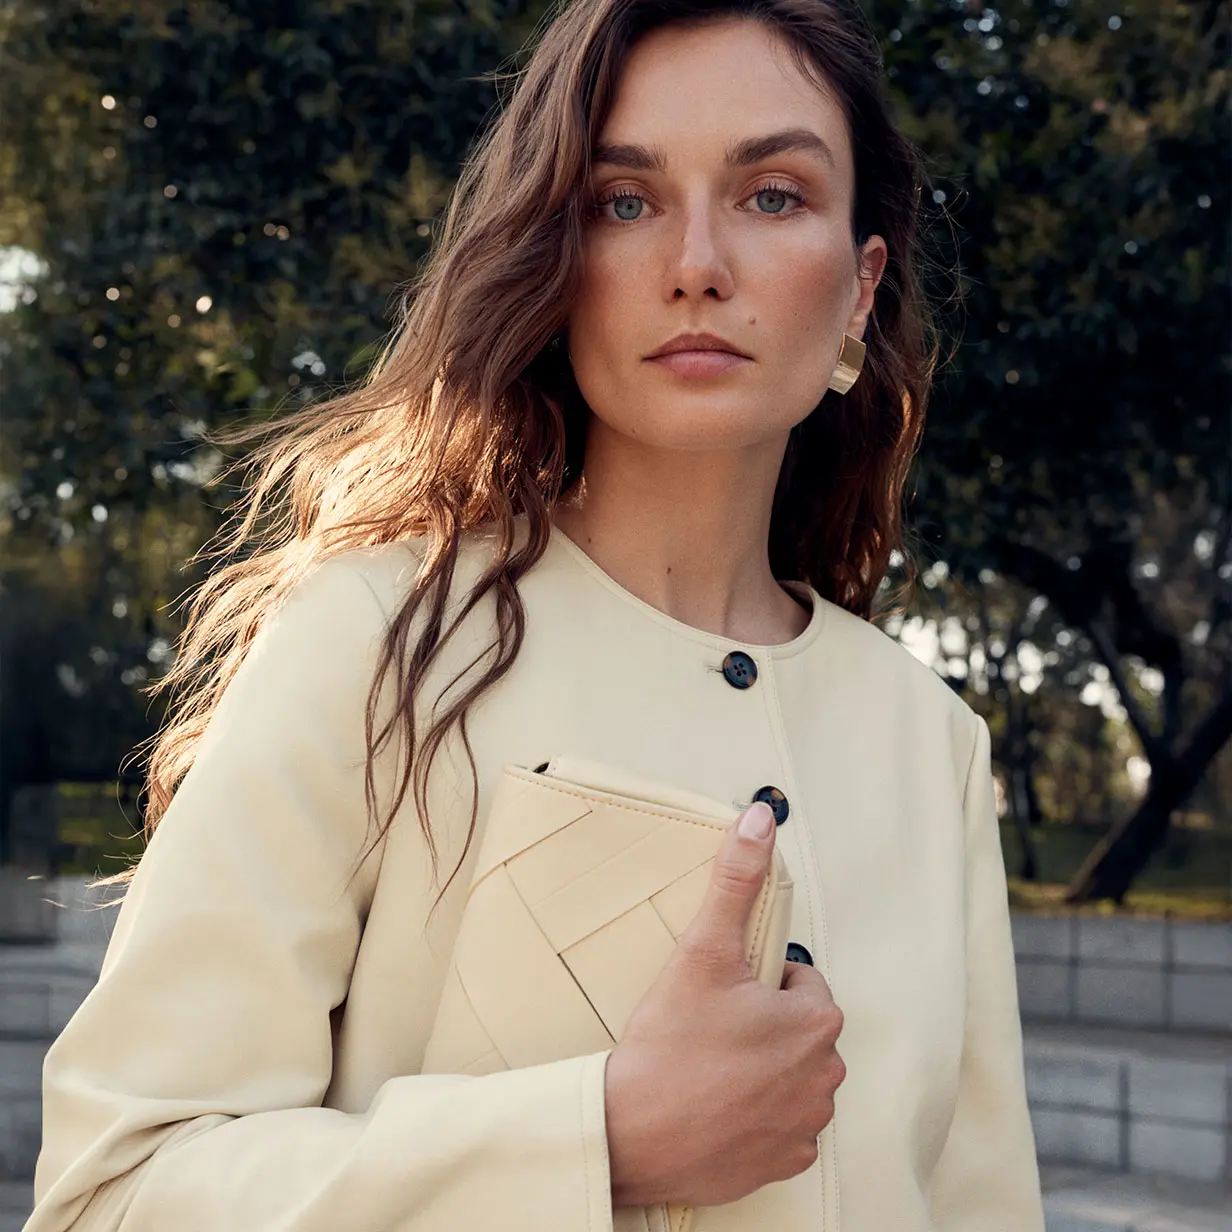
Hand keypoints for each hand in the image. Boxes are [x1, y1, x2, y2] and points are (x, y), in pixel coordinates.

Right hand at [603, 801, 845, 1208]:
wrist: (632, 1134)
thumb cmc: (670, 1042)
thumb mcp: (703, 949)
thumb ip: (737, 880)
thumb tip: (762, 817)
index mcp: (816, 1020)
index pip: (799, 982)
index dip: (755, 983)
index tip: (719, 997)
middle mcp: (826, 1076)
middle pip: (796, 1030)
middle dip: (762, 1026)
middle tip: (708, 1030)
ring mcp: (806, 1125)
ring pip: (790, 1077)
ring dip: (761, 1071)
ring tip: (708, 1069)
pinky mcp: (784, 1162)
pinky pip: (780, 1126)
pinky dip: (754, 1117)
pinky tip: (716, 1109)